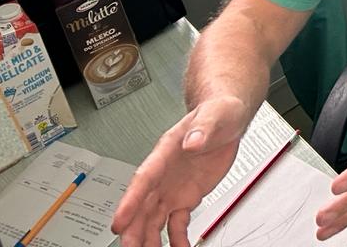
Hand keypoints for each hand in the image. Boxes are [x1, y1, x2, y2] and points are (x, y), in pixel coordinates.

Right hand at [111, 95, 249, 246]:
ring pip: (154, 219)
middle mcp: (163, 175)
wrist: (228, 119)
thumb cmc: (217, 112)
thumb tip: (193, 141)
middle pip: (142, 206)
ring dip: (149, 239)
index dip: (129, 202)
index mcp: (165, 153)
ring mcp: (172, 189)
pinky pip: (178, 223)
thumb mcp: (215, 115)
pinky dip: (176, 239)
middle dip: (133, 229)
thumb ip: (203, 128)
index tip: (119, 221)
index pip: (143, 180)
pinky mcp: (186, 198)